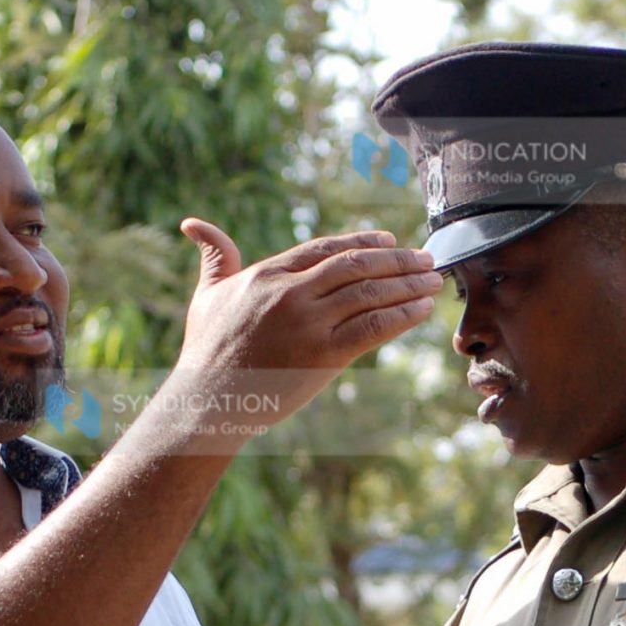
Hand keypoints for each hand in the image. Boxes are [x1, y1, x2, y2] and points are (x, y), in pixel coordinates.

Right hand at [168, 221, 440, 438]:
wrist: (208, 401)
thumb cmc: (205, 351)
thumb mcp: (206, 295)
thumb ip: (215, 257)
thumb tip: (192, 224)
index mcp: (269, 274)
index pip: (327, 248)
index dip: (363, 242)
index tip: (390, 241)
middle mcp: (293, 292)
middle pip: (357, 265)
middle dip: (398, 260)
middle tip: (426, 259)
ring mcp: (310, 323)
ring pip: (370, 293)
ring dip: (408, 285)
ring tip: (432, 282)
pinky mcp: (324, 354)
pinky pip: (373, 327)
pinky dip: (402, 315)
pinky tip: (421, 310)